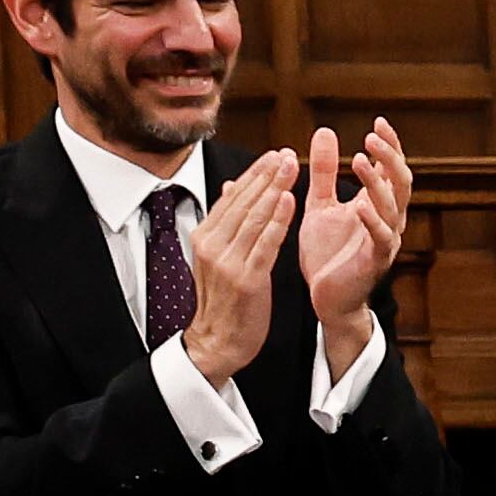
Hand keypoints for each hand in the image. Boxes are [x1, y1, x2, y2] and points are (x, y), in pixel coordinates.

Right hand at [174, 147, 298, 389]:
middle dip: (266, 174)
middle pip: (243, 201)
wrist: (217, 342)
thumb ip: (225, 222)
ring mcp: (227, 261)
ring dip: (274, 188)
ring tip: (291, 165)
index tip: (273, 154)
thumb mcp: (217, 256)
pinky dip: (278, 220)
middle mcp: (212, 244)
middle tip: (285, 152)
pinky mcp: (245, 279)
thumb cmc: (225, 300)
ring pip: (254, 217)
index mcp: (204, 236)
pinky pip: (265, 243)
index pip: (232, 196)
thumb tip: (228, 186)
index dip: (254, 173)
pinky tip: (290, 200)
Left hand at [295, 118, 409, 374]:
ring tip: (360, 160)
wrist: (327, 298)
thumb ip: (324, 171)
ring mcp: (385, 241)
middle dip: (391, 158)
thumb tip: (325, 131)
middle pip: (402, 183)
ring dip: (379, 182)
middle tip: (372, 136)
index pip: (392, 169)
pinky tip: (360, 205)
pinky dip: (373, 221)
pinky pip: (381, 239)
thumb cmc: (327, 253)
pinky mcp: (375, 262)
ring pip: (393, 207)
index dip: (390, 147)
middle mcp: (388, 221)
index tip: (378, 122)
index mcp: (377, 205)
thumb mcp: (320, 203)